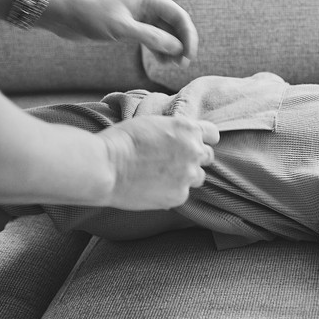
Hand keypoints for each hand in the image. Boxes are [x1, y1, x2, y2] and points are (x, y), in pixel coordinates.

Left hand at [41, 0, 198, 64]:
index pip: (178, 16)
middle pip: (173, 24)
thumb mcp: (122, 28)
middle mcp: (146, 5)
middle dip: (180, 43)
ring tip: (171, 66)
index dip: (187, 36)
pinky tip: (160, 61)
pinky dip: (157, 49)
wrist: (63, 14)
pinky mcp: (128, 25)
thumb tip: (177, 48)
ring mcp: (138, 15)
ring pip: (163, 32)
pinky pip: (150, 37)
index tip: (188, 56)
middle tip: (182, 64)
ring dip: (170, 47)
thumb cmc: (90, 15)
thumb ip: (151, 37)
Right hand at [98, 116, 218, 209]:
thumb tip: (180, 139)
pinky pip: (182, 193)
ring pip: (198, 177)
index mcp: (188, 129)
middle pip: (207, 156)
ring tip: (162, 175)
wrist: (106, 166)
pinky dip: (171, 191)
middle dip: (194, 157)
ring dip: (185, 176)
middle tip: (173, 161)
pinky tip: (152, 187)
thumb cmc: (121, 141)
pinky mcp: (179, 195)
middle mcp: (194, 151)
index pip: (212, 133)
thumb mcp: (153, 123)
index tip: (193, 143)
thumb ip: (174, 131)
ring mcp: (188, 175)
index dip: (203, 138)